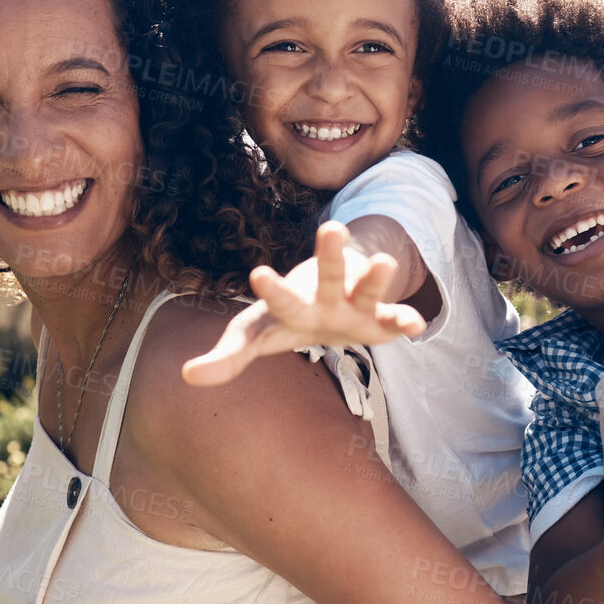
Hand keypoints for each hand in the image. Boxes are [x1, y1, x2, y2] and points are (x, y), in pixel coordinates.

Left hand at [181, 221, 425, 385]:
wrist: (333, 303)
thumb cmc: (288, 319)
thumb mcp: (256, 336)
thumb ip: (227, 357)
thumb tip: (186, 376)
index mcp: (292, 305)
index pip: (279, 298)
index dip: (271, 289)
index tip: (258, 272)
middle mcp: (326, 297)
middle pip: (328, 276)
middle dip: (331, 256)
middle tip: (332, 227)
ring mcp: (355, 305)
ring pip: (367, 289)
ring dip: (376, 278)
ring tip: (384, 263)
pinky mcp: (380, 320)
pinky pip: (395, 319)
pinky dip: (405, 320)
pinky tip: (417, 327)